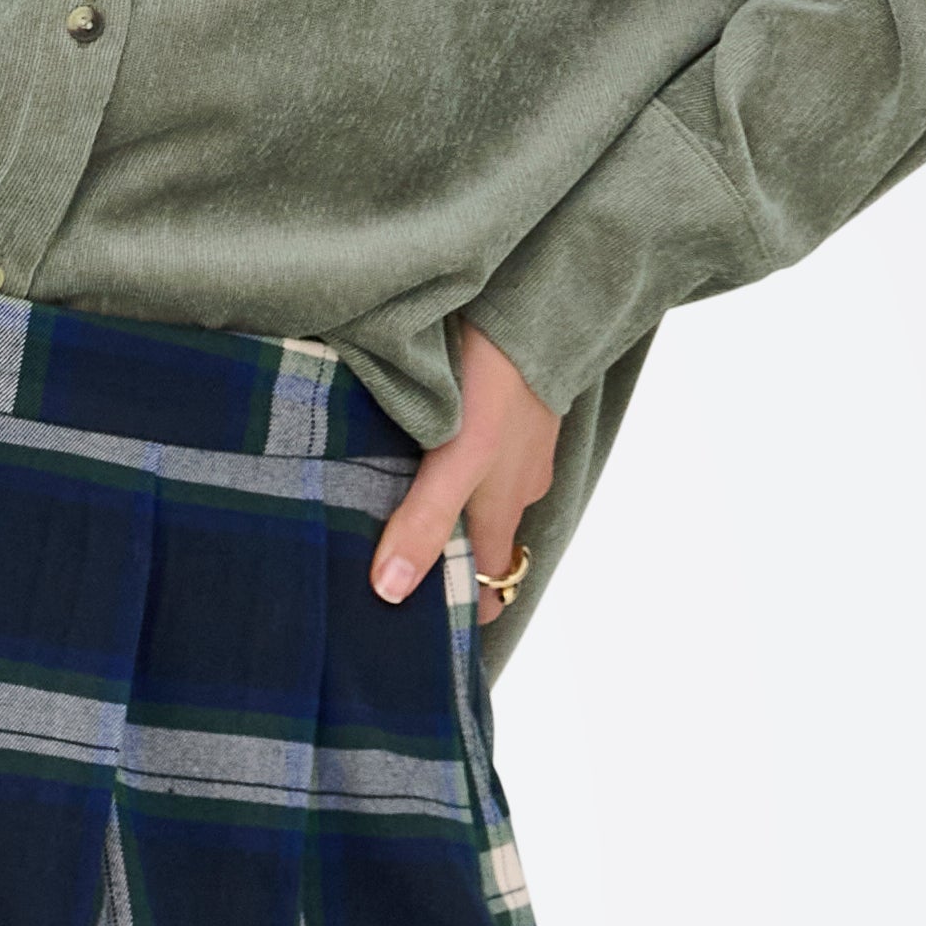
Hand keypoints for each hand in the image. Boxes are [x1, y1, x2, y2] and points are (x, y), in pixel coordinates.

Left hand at [370, 319, 562, 617]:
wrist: (538, 303)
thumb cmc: (499, 387)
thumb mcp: (457, 461)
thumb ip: (425, 522)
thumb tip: (390, 591)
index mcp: (503, 510)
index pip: (489, 583)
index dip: (461, 608)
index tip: (420, 622)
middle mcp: (517, 485)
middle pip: (480, 540)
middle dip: (444, 555)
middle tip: (387, 558)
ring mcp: (519, 446)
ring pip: (481, 492)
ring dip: (446, 502)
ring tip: (391, 495)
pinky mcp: (512, 406)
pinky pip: (484, 450)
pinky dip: (457, 458)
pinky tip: (422, 439)